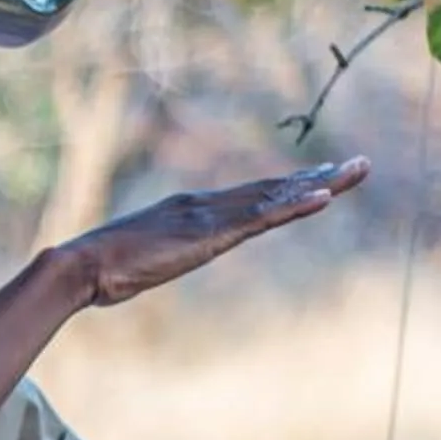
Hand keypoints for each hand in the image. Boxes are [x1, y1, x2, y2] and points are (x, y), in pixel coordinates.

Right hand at [64, 156, 370, 306]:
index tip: (318, 180)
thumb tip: (133, 273)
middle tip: (358, 165)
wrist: (82, 266)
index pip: (248, 196)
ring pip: (275, 196)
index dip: (286, 188)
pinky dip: (295, 205)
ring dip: (322, 184)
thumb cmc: (97, 270)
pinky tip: (326, 197)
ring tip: (358, 171)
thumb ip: (147, 261)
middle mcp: (204, 204)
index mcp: (188, 210)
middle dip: (317, 177)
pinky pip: (263, 217)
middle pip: (271, 188)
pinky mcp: (211, 233)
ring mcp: (209, 216)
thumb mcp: (134, 266)